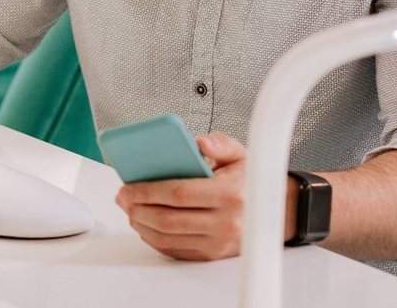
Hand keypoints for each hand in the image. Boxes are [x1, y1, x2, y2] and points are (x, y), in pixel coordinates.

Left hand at [114, 132, 250, 260]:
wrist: (273, 211)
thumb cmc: (249, 180)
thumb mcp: (239, 153)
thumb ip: (219, 143)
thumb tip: (199, 142)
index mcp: (230, 195)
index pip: (180, 193)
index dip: (149, 191)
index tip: (128, 187)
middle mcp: (225, 222)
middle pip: (169, 219)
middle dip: (138, 208)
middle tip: (123, 197)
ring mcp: (217, 242)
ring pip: (167, 238)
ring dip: (141, 224)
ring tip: (129, 208)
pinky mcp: (211, 254)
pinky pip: (174, 250)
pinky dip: (153, 238)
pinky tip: (143, 223)